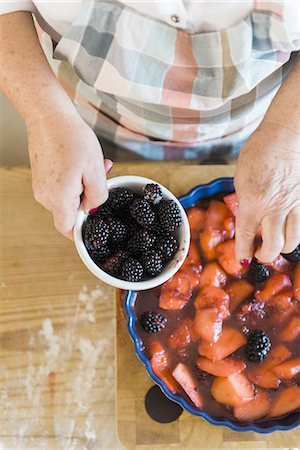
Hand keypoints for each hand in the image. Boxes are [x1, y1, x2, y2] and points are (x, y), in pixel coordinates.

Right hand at [27, 111, 112, 238]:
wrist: (49, 115)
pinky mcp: (41, 177)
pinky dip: (74, 179)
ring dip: (84, 185)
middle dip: (89, 198)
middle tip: (102, 176)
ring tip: (94, 164)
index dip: (82, 230)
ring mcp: (40, 186)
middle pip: (71, 211)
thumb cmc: (72, 138)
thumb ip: (98, 196)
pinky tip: (82, 162)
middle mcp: (45, 196)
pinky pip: (60, 187)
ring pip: (67, 197)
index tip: (95, 223)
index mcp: (58, 198)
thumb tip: (92, 209)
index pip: (68, 229)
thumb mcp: (95, 169)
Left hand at [234, 121, 299, 262]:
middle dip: (265, 255)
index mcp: (253, 201)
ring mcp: (295, 204)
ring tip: (276, 243)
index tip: (243, 260)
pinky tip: (289, 228)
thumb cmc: (260, 151)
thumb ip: (245, 202)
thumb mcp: (241, 178)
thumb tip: (249, 219)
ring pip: (294, 240)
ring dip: (283, 247)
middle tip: (259, 254)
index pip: (246, 236)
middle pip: (274, 246)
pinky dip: (295, 232)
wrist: (286, 135)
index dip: (243, 252)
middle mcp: (275, 207)